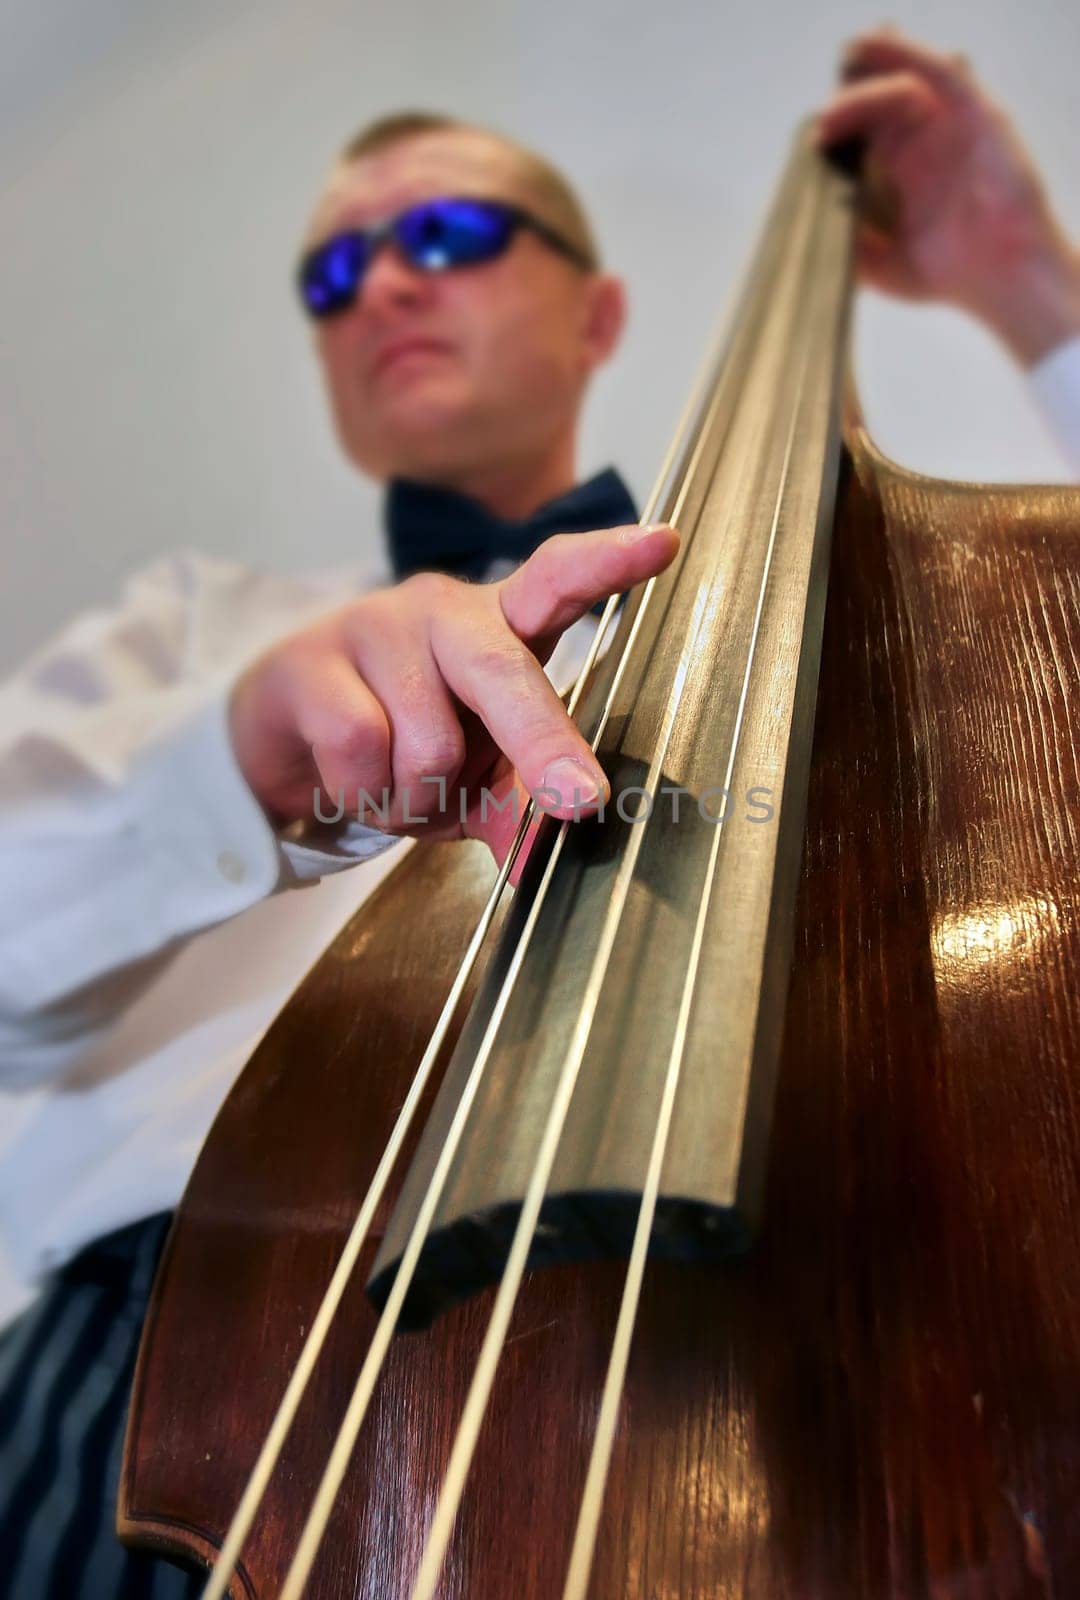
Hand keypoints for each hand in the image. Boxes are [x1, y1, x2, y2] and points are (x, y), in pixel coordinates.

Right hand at [228, 522, 678, 867]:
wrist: (285, 744)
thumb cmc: (401, 746)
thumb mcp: (473, 781)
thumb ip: (517, 806)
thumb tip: (545, 857)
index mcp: (500, 627)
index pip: (558, 578)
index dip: (608, 562)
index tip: (663, 542)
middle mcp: (443, 611)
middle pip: (505, 671)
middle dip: (543, 744)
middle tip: (579, 800)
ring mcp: (375, 626)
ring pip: (428, 739)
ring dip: (417, 796)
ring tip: (398, 789)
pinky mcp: (309, 660)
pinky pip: (362, 749)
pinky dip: (364, 794)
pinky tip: (353, 783)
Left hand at [816, 25, 1079, 364]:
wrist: (998, 277)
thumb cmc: (946, 274)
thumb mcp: (877, 266)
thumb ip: (841, 243)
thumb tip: (797, 227)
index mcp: (898, 169)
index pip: (861, 129)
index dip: (837, 121)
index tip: (813, 136)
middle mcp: (921, 141)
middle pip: (877, 98)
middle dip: (847, 97)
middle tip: (823, 124)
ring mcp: (948, 124)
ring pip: (903, 80)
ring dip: (867, 78)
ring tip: (839, 90)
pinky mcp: (976, 113)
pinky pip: (941, 73)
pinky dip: (908, 55)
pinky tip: (876, 46)